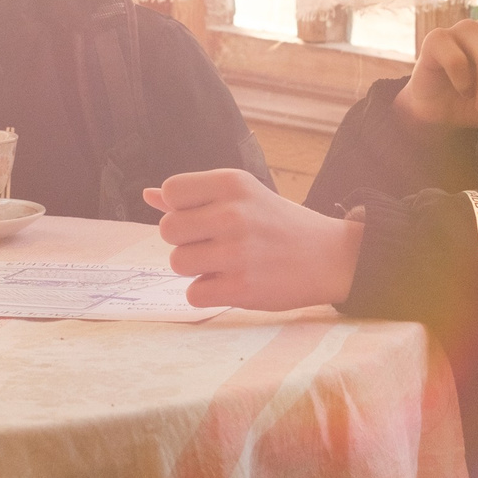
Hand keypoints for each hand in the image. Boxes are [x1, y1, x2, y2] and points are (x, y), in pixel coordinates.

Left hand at [145, 170, 364, 310]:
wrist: (329, 256)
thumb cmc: (277, 224)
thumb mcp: (243, 196)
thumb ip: (195, 196)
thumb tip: (148, 196)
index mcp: (233, 183)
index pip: (171, 190)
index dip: (179, 208)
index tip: (202, 217)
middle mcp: (234, 213)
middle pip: (167, 230)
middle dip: (184, 241)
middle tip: (211, 244)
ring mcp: (238, 252)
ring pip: (177, 263)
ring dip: (194, 268)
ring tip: (222, 264)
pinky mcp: (242, 287)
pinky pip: (193, 294)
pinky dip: (207, 292)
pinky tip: (229, 282)